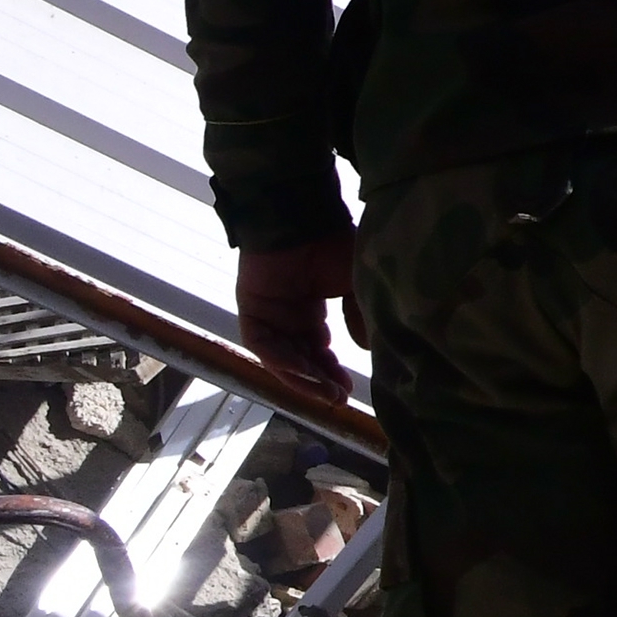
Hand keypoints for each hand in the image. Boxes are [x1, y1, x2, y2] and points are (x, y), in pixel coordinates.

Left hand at [233, 234, 360, 409]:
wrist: (302, 216)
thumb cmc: (333, 243)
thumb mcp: (358, 285)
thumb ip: (360, 316)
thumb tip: (366, 348)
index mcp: (309, 309)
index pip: (318, 351)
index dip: (332, 372)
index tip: (349, 392)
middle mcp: (287, 316)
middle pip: (300, 359)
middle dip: (319, 381)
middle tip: (337, 399)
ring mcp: (267, 313)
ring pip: (281, 357)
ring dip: (301, 377)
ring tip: (324, 393)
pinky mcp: (250, 308)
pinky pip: (263, 343)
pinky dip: (281, 359)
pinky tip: (303, 370)